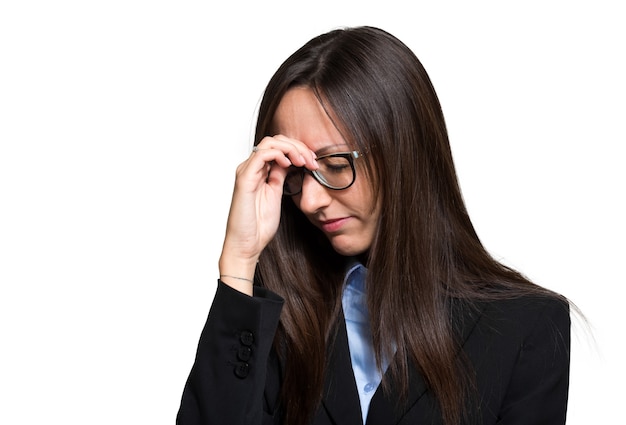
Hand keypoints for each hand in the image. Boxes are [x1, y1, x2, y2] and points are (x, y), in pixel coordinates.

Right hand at [218, 135, 317, 293]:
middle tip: (312, 161)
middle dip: (298, 146)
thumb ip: (281, 177)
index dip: (298, 149)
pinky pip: (262, 154)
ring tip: (303, 162)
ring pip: (270, 143)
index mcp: (259, 172)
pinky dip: (279, 154)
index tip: (314, 163)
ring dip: (291, 148)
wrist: (246, 245)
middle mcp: (251, 168)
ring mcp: (247, 172)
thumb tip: (292, 163)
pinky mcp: (244, 178)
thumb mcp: (276, 195)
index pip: (278, 147)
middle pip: (275, 140)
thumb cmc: (259, 226)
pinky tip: (290, 164)